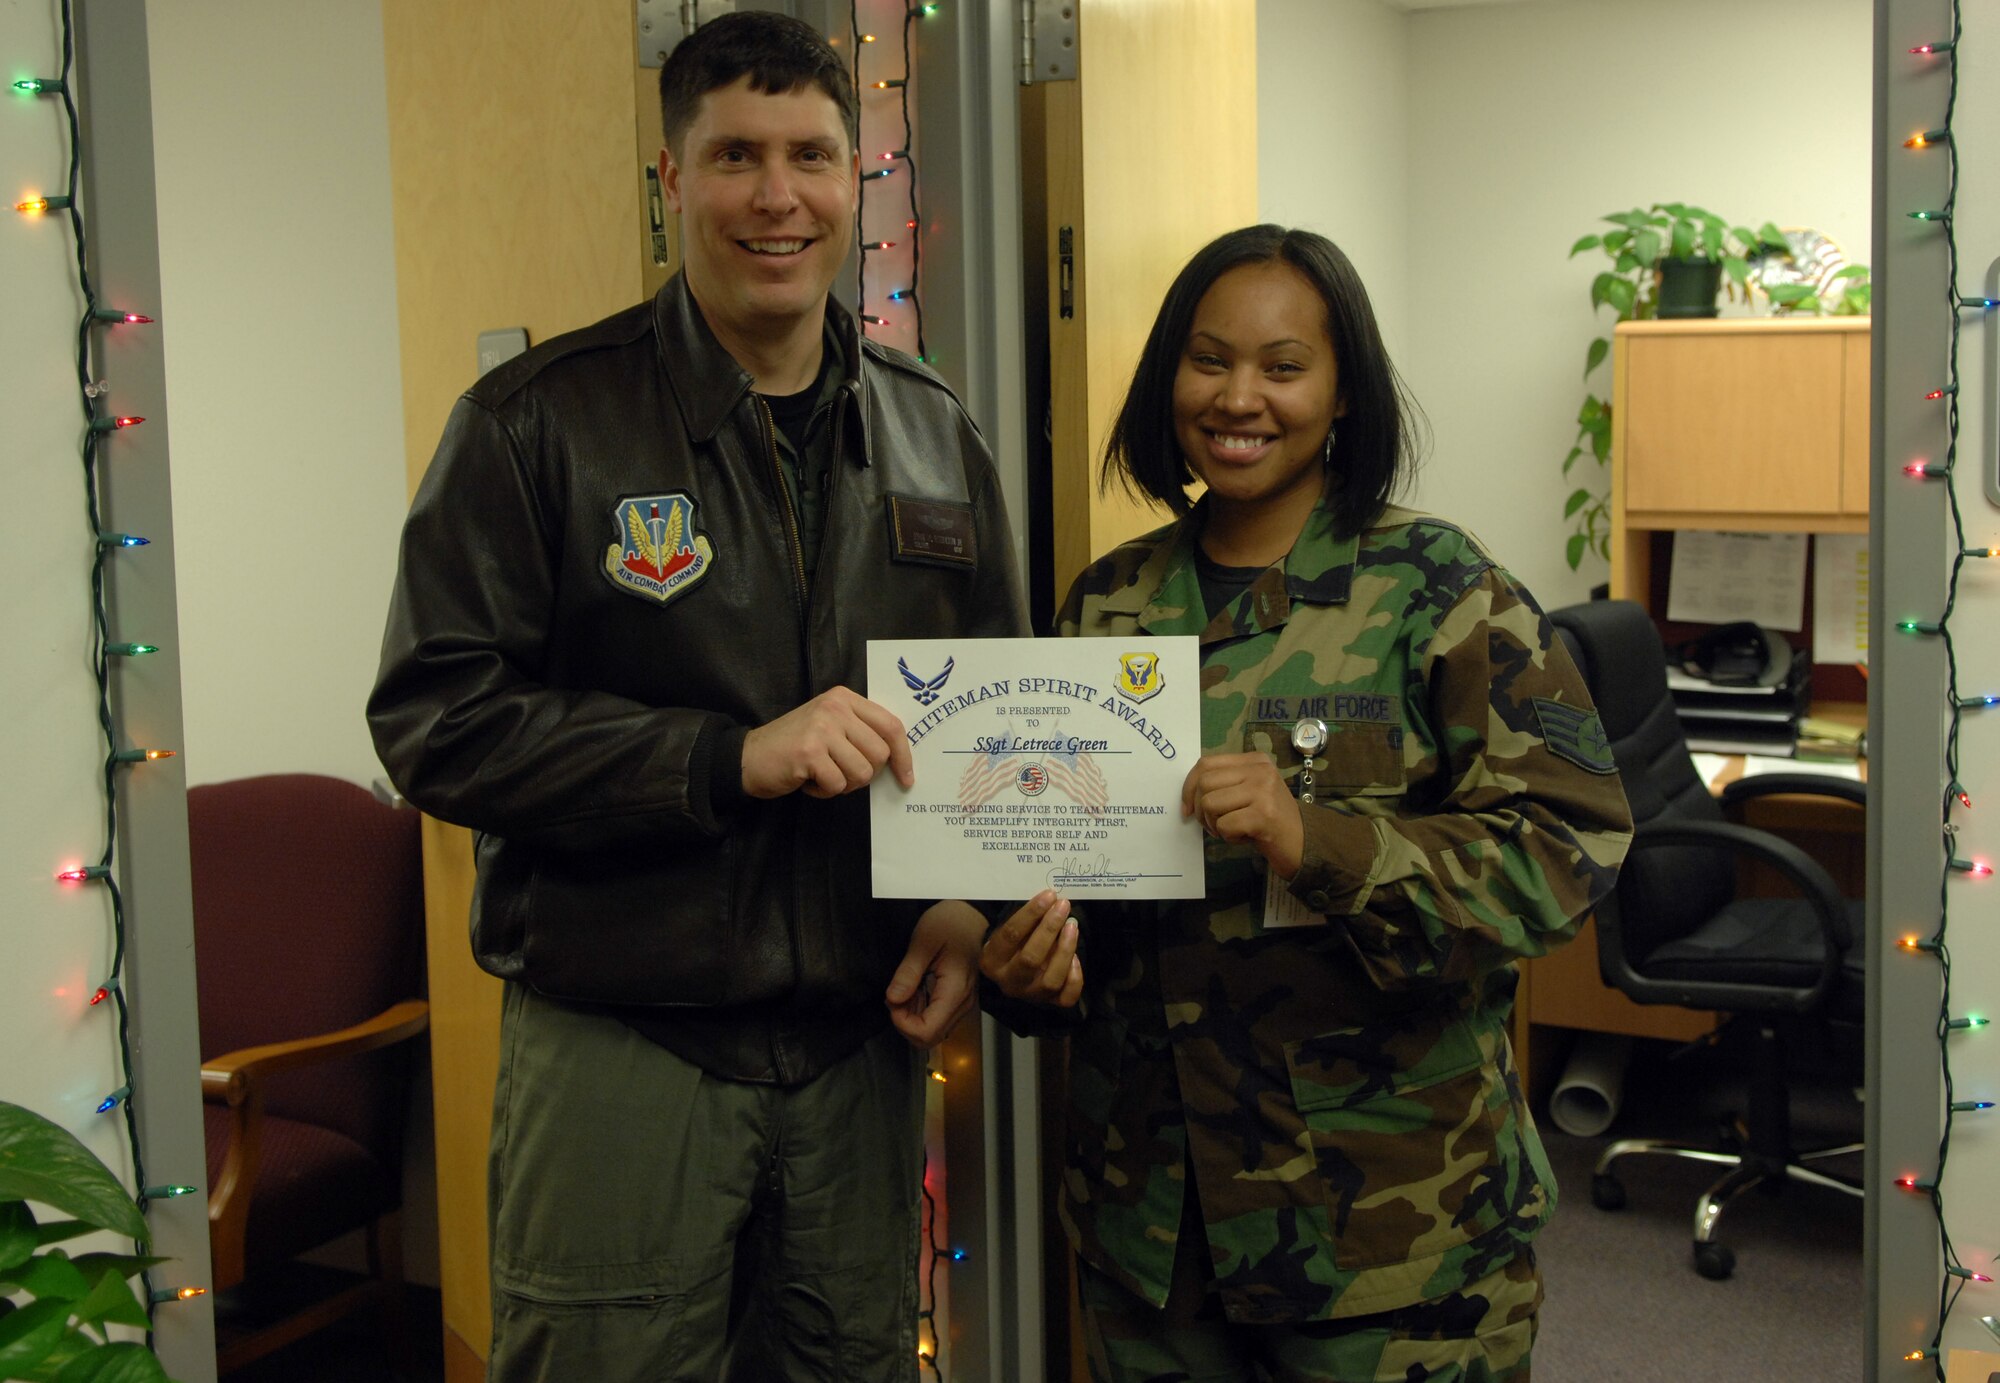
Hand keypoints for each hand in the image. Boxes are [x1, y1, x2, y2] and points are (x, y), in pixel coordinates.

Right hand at [742, 686, 913, 798]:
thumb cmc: (794, 745)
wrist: (748, 756)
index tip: (906, 777)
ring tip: (822, 775)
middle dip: (865, 774)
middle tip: (841, 773)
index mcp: (844, 698)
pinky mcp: (809, 752)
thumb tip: (898, 758)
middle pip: (879, 753)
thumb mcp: (830, 725)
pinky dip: (825, 792)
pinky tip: (808, 780)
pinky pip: (838, 785)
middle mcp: (834, 708)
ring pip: (862, 772)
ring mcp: (821, 729)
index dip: (903, 755)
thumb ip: (860, 732)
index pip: (891, 725)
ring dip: (844, 784)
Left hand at [886, 900, 984, 1048]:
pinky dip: (919, 1009)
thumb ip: (908, 972)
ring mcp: (961, 1004)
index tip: (892, 999)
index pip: (927, 1032)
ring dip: (911, 1016)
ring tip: (905, 986)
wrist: (972, 913)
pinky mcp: (957, 1000)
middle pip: (929, 1038)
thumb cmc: (950, 922)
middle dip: (905, 1022)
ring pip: (932, 1030)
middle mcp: (962, 1004)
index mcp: (955, 992)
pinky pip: (936, 1017)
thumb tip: (892, 999)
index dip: (903, 1024)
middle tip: (896, 993)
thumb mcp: (923, 942)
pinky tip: (914, 988)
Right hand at [980, 890, 1081, 1007]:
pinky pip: (1066, 997)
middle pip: (1030, 958)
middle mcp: (1009, 982)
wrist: (1011, 975)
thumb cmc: (1012, 945)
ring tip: (1072, 926)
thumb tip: (1051, 900)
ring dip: (1065, 950)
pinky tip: (1077, 958)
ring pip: (1051, 980)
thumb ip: (1026, 921)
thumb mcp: (1009, 932)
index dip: (1031, 914)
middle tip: (1063, 906)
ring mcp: (1031, 996)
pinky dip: (1075, 978)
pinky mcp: (1050, 1003)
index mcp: (992, 961)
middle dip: (1049, 929)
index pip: (1011, 935)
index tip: (1048, 895)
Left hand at [1181, 751, 1304, 877]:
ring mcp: (1263, 791)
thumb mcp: (1249, 791)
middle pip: (1204, 783)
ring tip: (1231, 830)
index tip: (1187, 808)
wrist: (1303, 842)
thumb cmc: (1270, 818)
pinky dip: (1228, 837)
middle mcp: (1260, 770)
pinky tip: (1244, 837)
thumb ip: (1224, 784)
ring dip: (1214, 825)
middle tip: (1212, 825)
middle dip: (1199, 809)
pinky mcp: (1263, 815)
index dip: (1188, 787)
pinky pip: (1224, 825)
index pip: (1206, 764)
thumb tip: (1188, 793)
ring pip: (1210, 804)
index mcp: (1254, 760)